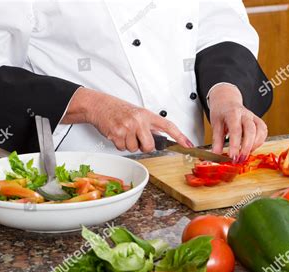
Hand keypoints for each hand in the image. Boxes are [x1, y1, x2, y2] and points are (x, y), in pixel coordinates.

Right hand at [63, 88, 192, 151]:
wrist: (100, 105)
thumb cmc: (119, 110)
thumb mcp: (138, 114)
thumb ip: (149, 126)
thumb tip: (159, 139)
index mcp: (147, 115)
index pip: (168, 126)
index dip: (180, 136)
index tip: (189, 144)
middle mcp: (139, 120)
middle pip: (150, 145)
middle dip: (144, 146)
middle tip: (136, 138)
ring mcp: (127, 127)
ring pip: (134, 149)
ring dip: (129, 144)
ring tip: (124, 133)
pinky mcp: (117, 134)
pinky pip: (123, 148)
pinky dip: (119, 144)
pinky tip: (117, 134)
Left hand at [208, 84, 267, 162]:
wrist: (227, 101)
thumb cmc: (221, 113)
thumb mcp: (215, 124)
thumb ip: (217, 140)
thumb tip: (216, 155)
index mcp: (233, 113)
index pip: (236, 130)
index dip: (235, 145)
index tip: (232, 157)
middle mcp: (245, 114)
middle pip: (251, 130)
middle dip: (246, 147)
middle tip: (239, 160)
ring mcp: (254, 117)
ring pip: (260, 131)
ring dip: (254, 146)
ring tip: (244, 156)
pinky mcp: (259, 122)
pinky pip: (264, 132)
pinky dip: (259, 142)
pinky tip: (251, 149)